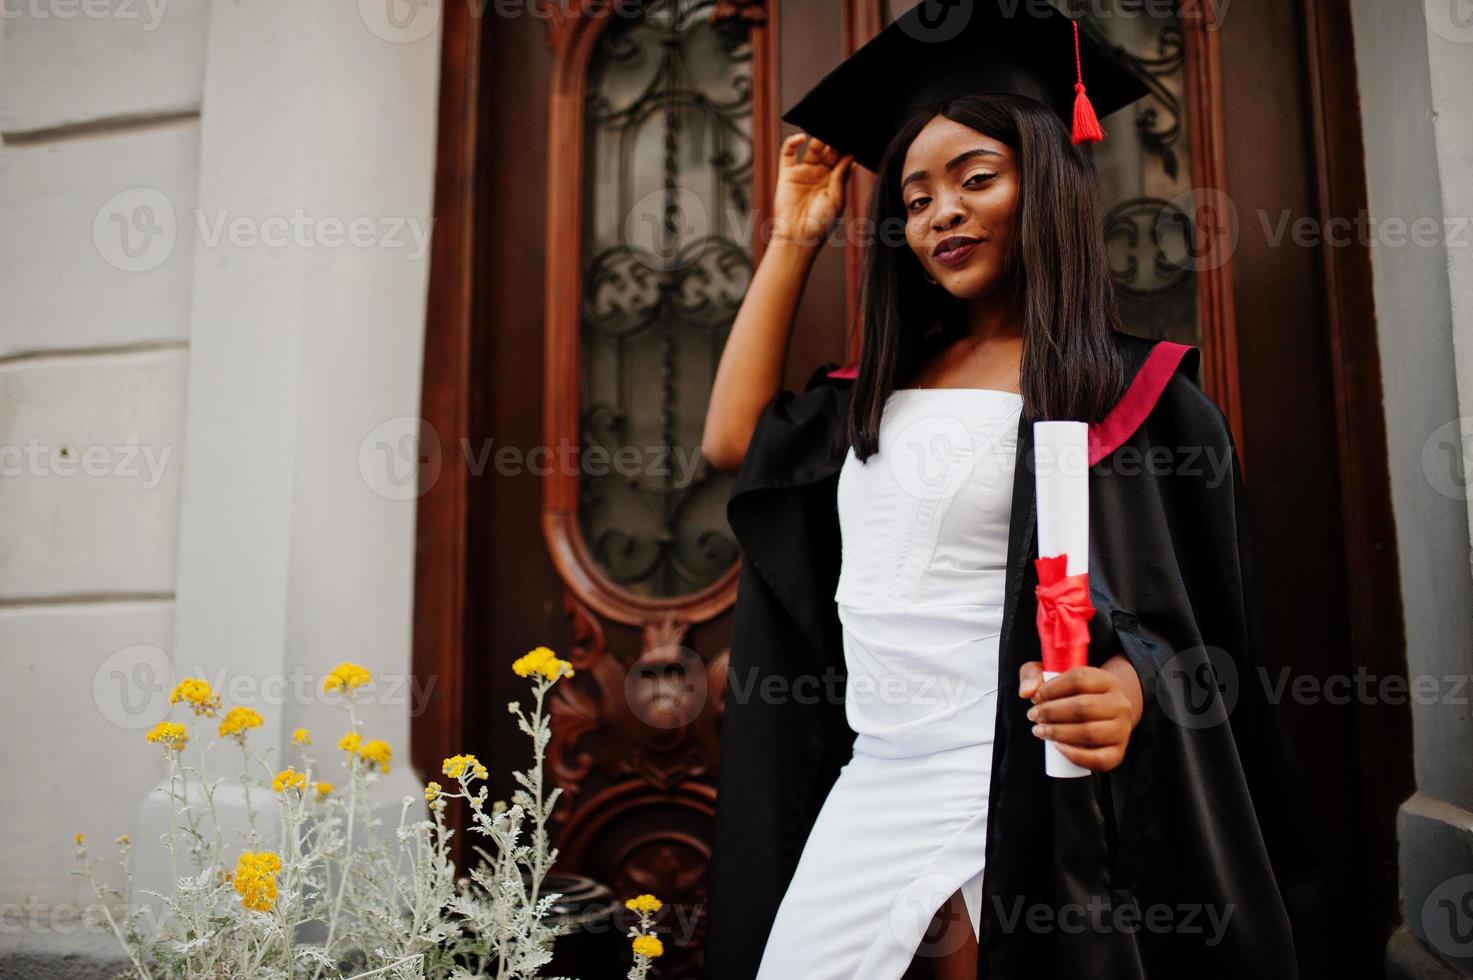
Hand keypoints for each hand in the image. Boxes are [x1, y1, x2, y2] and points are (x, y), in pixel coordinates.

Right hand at [771, 132, 853, 249]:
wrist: (797, 236)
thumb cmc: (820, 223)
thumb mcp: (836, 200)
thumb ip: (841, 176)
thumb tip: (850, 154)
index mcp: (836, 180)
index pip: (845, 158)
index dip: (850, 147)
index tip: (857, 135)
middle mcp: (821, 173)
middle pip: (831, 150)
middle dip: (836, 139)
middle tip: (843, 127)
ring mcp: (804, 171)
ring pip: (813, 148)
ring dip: (819, 137)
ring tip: (826, 129)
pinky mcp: (787, 173)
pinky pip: (788, 152)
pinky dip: (792, 142)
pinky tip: (801, 138)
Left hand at [1018, 657, 1143, 771]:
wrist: (1105, 715)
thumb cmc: (1073, 695)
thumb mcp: (1054, 677)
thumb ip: (1033, 675)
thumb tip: (1026, 692)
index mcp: (1106, 681)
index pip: (1078, 679)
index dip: (1052, 688)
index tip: (1035, 697)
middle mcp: (1120, 704)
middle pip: (1083, 707)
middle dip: (1051, 712)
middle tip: (1033, 715)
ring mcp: (1122, 729)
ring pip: (1089, 732)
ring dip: (1058, 733)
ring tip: (1040, 730)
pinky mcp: (1118, 753)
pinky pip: (1098, 759)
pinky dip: (1075, 756)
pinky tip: (1057, 747)